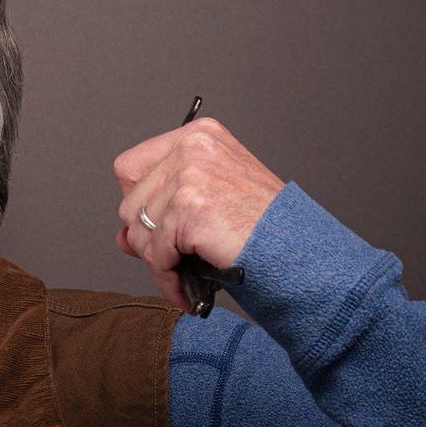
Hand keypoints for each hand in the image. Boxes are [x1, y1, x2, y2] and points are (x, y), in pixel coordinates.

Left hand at [113, 118, 284, 311]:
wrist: (301, 251)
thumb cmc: (266, 227)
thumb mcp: (211, 200)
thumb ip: (164, 207)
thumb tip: (124, 236)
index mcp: (198, 136)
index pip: (130, 166)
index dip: (136, 202)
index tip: (153, 223)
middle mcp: (192, 148)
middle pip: (130, 202)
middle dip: (146, 237)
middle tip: (171, 258)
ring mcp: (189, 175)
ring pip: (139, 231)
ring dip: (158, 261)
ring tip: (184, 273)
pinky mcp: (189, 208)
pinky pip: (156, 254)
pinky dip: (167, 278)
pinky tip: (184, 290)